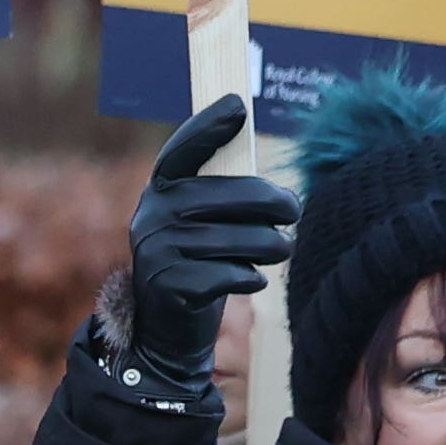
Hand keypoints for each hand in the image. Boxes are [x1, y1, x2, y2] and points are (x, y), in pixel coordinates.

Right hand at [120, 98, 296, 392]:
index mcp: (158, 194)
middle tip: (294, 211)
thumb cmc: (198, 269)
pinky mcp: (172, 286)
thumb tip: (277, 190)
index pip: (181, 152)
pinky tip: (250, 280)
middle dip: (273, 203)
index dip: (207, 127)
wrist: (165, 337)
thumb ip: (221, 200)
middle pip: (230, 195)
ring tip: (280, 251)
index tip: (237, 107)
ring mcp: (158, 252)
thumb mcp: (200, 228)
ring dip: (271, 247)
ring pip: (239, 238)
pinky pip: (233, 273)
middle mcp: (151, 217)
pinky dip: (251, 277)